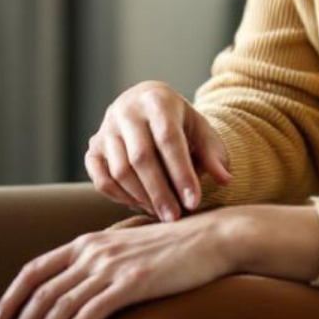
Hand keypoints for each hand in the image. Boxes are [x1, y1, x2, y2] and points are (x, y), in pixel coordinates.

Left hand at [0, 214, 235, 318]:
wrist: (210, 239)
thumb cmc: (170, 249)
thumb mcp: (124, 250)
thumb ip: (98, 265)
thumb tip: (78, 292)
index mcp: (86, 242)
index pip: (35, 269)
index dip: (12, 296)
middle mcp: (92, 252)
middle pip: (41, 292)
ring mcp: (110, 267)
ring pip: (60, 306)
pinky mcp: (130, 283)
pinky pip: (88, 313)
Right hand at [86, 80, 231, 221]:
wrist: (146, 104)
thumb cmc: (179, 122)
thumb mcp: (200, 129)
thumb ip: (212, 153)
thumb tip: (226, 179)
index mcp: (157, 100)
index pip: (168, 140)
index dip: (181, 173)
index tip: (194, 202)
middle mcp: (126, 111)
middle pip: (140, 157)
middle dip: (160, 192)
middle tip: (175, 218)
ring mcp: (105, 129)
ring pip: (119, 170)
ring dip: (141, 197)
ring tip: (162, 214)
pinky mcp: (93, 147)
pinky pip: (101, 179)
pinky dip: (119, 197)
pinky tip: (140, 205)